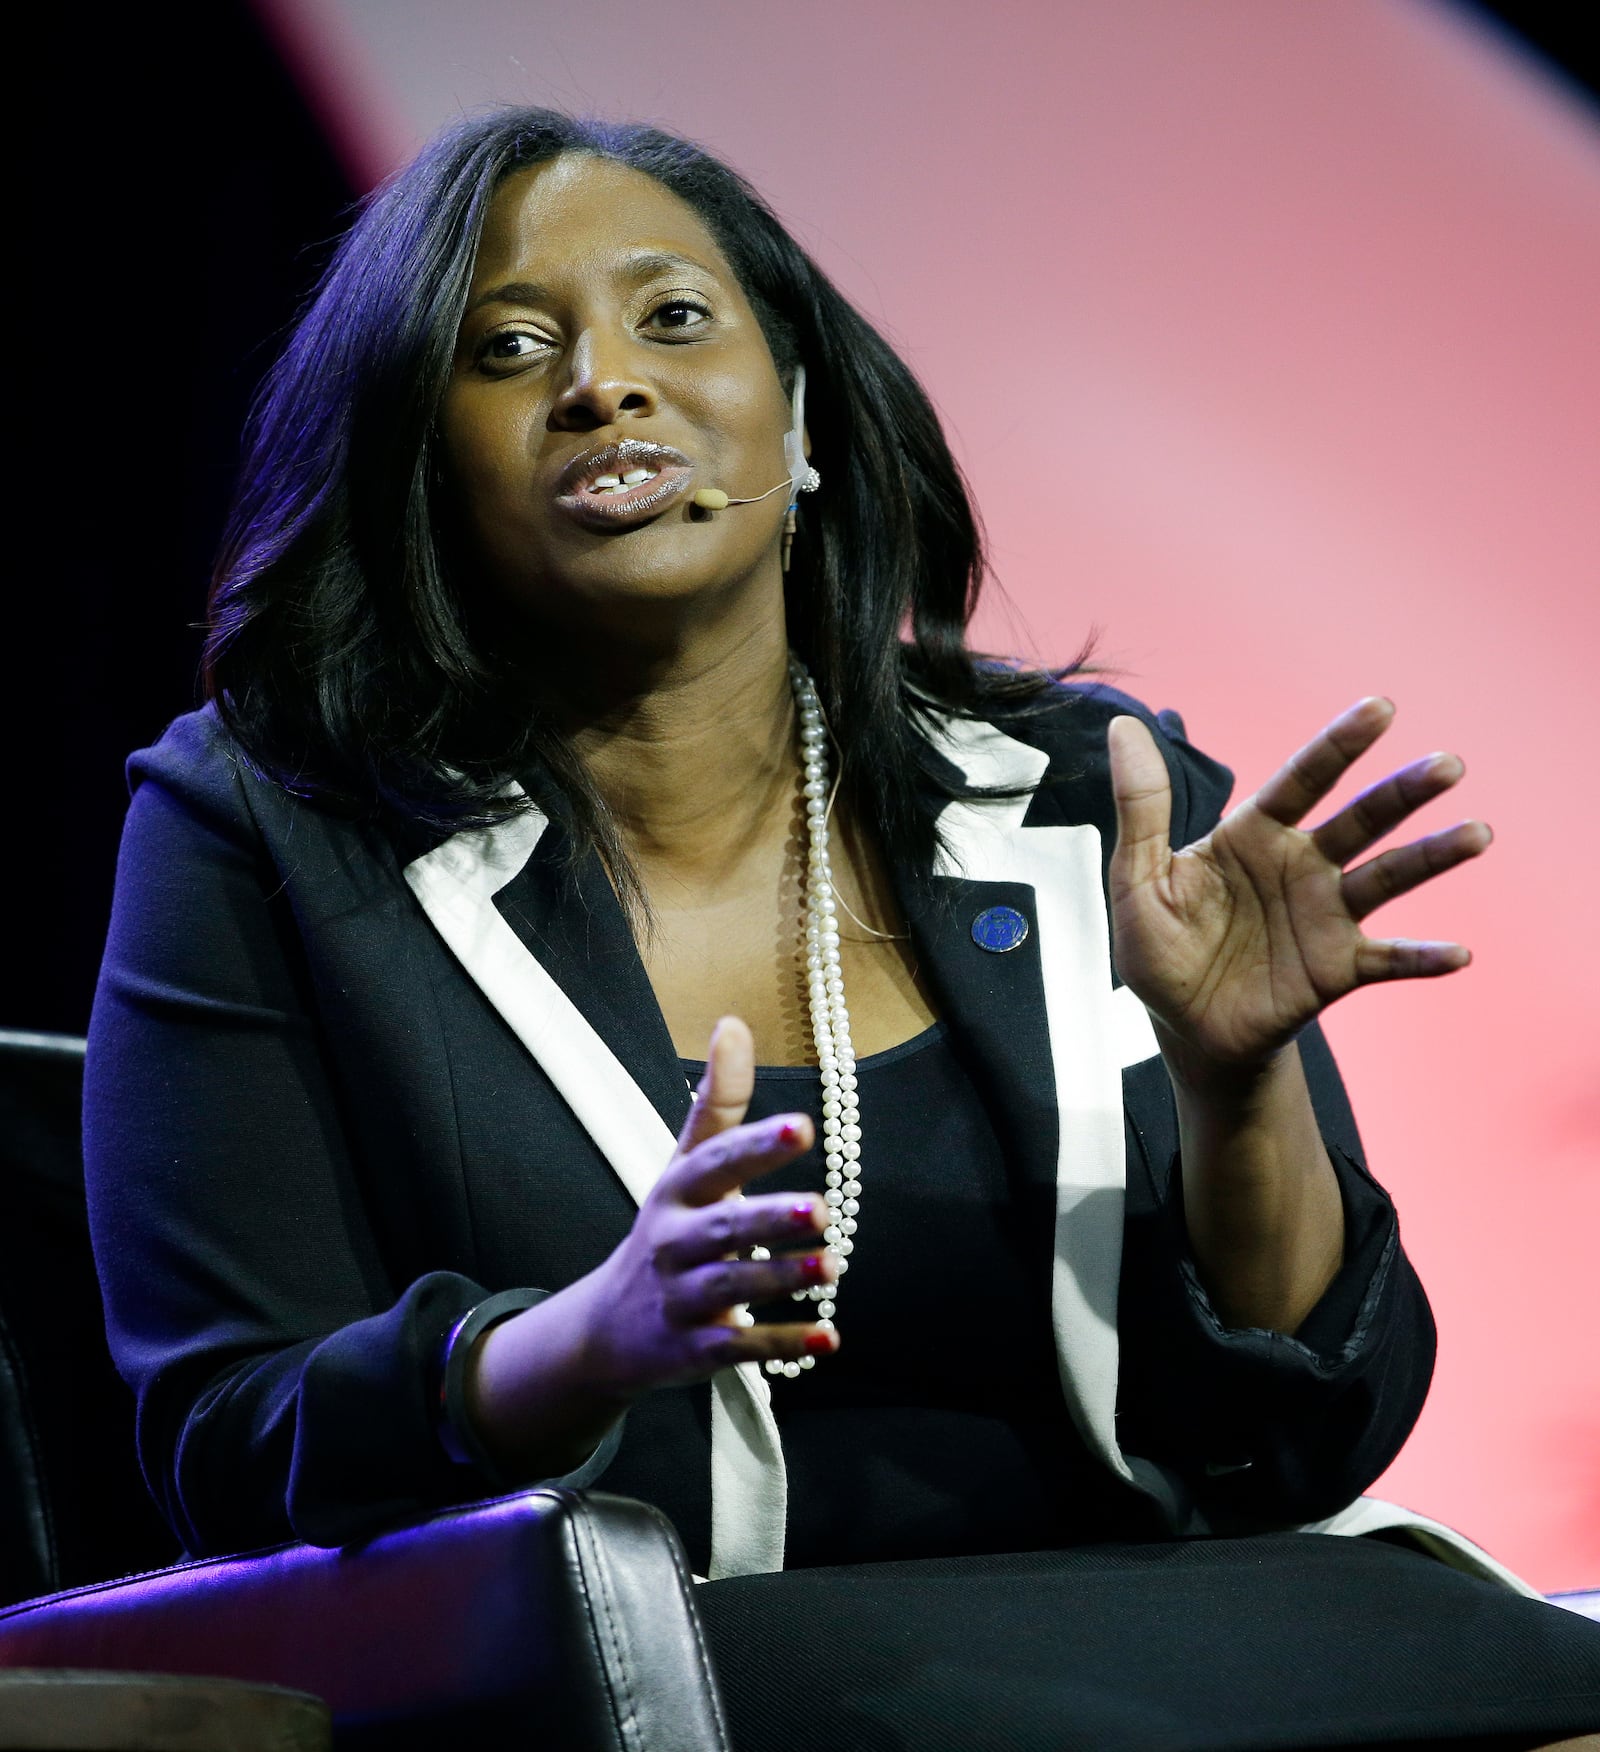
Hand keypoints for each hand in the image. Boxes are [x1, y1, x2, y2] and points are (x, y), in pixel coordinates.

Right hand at [467, 1017, 836, 1476]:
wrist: (607, 1327)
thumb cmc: (667, 1228)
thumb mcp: (685, 1164)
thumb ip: (718, 1101)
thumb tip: (734, 1024)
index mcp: (677, 1190)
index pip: (714, 1161)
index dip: (754, 1145)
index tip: (800, 1127)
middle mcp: (674, 1242)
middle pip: (721, 1228)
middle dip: (768, 1219)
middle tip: (820, 1209)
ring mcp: (680, 1299)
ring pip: (730, 1289)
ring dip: (781, 1280)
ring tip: (833, 1267)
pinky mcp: (693, 1350)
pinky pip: (738, 1349)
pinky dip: (781, 1345)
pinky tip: (828, 1339)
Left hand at [1108, 698, 1491, 1079]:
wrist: (1184, 1029)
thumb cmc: (1160, 948)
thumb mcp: (1137, 876)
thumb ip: (1141, 804)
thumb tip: (1124, 725)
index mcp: (1253, 835)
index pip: (1301, 780)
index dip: (1338, 745)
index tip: (1379, 708)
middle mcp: (1301, 865)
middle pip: (1359, 820)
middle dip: (1402, 792)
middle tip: (1447, 765)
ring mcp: (1325, 915)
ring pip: (1387, 877)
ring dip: (1431, 857)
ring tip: (1475, 834)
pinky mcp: (1337, 967)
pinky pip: (1388, 960)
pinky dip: (1422, 956)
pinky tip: (1458, 953)